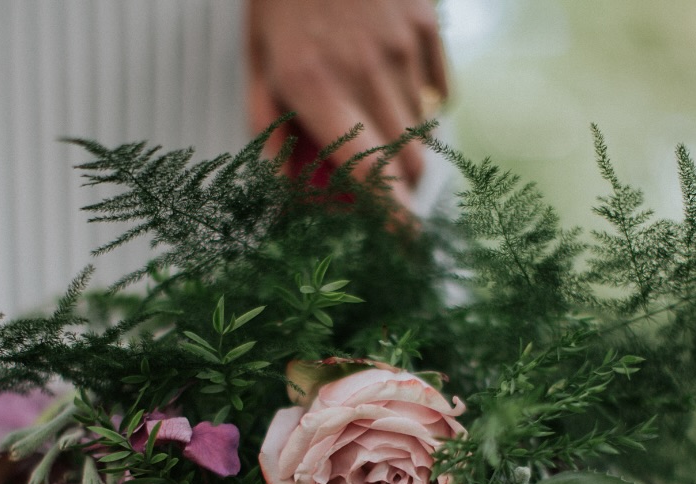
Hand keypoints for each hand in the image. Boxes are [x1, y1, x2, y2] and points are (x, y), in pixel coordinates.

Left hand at [247, 0, 449, 204]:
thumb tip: (285, 184)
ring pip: (422, 130)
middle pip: (408, 165)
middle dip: (399, 188)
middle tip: (374, 183)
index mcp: (315, 87)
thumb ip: (269, 126)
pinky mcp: (427, 26)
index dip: (395, 218)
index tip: (406, 244)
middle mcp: (366, 73)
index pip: (369, 173)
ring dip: (402, 142)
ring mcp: (404, 48)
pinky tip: (391, 81)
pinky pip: (438, 92)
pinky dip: (421, 104)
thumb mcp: (257, 57)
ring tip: (371, 113)